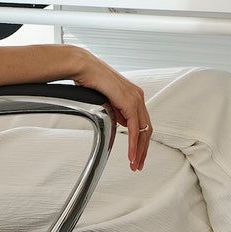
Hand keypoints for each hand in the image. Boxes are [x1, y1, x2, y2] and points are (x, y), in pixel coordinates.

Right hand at [70, 50, 151, 170]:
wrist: (83, 67)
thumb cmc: (90, 80)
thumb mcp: (106, 101)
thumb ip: (117, 111)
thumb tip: (120, 122)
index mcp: (134, 96)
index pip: (143, 124)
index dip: (140, 142)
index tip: (136, 155)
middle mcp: (138, 97)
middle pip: (147, 130)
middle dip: (143, 150)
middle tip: (137, 165)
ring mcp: (136, 99)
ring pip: (144, 132)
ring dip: (139, 150)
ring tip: (134, 164)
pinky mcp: (129, 103)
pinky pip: (135, 129)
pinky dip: (134, 144)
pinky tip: (131, 155)